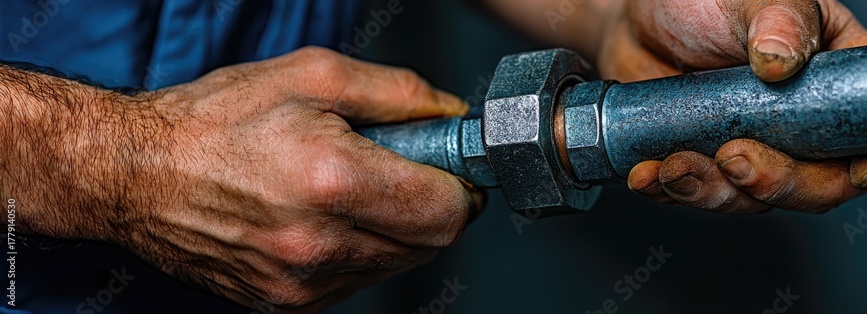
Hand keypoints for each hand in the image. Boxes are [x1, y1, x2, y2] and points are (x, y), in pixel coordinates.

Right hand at [2, 47, 481, 310]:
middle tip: (397, 167)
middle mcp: (319, 244)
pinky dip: (359, 249)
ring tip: (347, 187)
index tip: (448, 164)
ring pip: (395, 264)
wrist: (135, 174)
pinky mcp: (286, 304)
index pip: (446, 211)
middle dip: (430, 203)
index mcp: (331, 181)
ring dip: (393, 228)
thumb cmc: (215, 121)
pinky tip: (322, 215)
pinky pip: (356, 280)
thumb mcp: (313, 75)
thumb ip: (399, 95)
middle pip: (429, 244)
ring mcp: (301, 283)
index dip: (460, 184)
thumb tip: (451, 117)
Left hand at [597, 0, 866, 212]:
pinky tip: (649, 173)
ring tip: (677, 164)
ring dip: (717, 193)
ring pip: (755, 200)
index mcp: (837, 81)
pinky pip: (700, 195)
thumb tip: (782, 59)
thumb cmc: (706, 0)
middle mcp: (804, 126)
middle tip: (736, 159)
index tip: (862, 172)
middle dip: (781, 185)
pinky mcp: (709, 165)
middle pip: (820, 184)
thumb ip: (779, 19)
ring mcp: (757, 149)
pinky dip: (672, 192)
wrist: (641, 19)